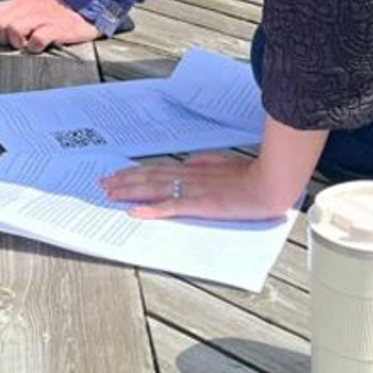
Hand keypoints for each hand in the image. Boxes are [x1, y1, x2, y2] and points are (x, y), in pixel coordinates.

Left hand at [0, 0, 100, 51]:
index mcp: (20, 3)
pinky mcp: (58, 28)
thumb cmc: (54, 17)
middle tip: (18, 43)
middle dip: (4, 38)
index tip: (5, 37)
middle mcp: (29, 7)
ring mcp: (43, 16)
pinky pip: (37, 39)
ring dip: (19, 43)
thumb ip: (13, 18)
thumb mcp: (30, 11)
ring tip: (29, 45)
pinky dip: (37, 46)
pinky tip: (41, 47)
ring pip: (14, 30)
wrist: (85, 11)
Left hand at [100, 154, 293, 220]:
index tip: (118, 174)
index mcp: (194, 168)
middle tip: (102, 184)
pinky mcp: (200, 205)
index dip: (135, 172)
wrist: (270, 183)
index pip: (157, 169)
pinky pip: (169, 207)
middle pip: (149, 178)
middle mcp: (188, 177)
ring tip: (110, 194)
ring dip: (129, 192)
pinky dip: (150, 209)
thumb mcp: (225, 162)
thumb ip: (206, 162)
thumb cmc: (253, 174)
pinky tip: (135, 212)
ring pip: (153, 190)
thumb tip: (189, 161)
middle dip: (123, 181)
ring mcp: (193, 191)